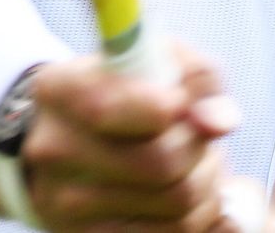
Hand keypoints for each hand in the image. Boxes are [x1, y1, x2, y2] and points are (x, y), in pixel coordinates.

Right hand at [13, 44, 246, 231]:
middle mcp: (55, 149)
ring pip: (176, 205)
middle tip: (204, 140)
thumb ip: (198, 78)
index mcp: (63, 89)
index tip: (186, 105)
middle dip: (203, 151)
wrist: (64, 136)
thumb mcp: (157, 58)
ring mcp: (66, 202)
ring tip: (198, 165)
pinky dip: (199, 217)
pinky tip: (190, 195)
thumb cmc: (124, 89)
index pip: (127, 108)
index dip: (179, 109)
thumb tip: (219, 122)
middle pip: (163, 163)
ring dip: (208, 185)